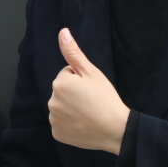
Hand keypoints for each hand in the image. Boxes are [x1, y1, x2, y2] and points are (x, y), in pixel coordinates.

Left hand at [48, 28, 129, 153]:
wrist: (115, 129)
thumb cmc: (105, 98)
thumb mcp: (91, 72)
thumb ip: (73, 52)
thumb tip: (62, 32)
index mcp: (59, 83)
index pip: (67, 75)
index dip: (80, 80)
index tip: (91, 89)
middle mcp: (52, 102)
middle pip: (62, 91)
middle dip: (74, 93)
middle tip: (91, 101)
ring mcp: (54, 120)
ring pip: (61, 107)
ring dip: (71, 108)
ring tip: (88, 113)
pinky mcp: (57, 134)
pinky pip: (61, 124)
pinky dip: (70, 124)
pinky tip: (83, 124)